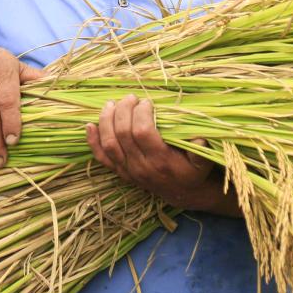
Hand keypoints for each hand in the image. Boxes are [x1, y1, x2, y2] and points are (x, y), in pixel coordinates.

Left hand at [87, 94, 230, 211]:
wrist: (183, 194)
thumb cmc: (193, 172)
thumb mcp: (202, 162)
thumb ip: (200, 150)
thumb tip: (200, 138)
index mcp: (161, 161)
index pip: (142, 132)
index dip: (141, 113)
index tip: (147, 102)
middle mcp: (141, 167)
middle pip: (122, 134)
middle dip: (123, 111)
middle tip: (130, 97)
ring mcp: (128, 171)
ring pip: (109, 143)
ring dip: (106, 120)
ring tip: (111, 103)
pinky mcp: (120, 172)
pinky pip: (101, 158)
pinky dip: (92, 141)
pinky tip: (89, 125)